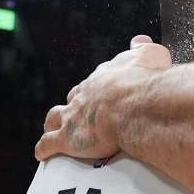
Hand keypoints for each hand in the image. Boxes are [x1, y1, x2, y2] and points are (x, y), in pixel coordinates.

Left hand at [35, 35, 171, 161]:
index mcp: (104, 78)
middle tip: (81, 112)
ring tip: (53, 128)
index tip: (104, 92)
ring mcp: (73, 116)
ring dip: (54, 122)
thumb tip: (140, 40)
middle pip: (74, 97)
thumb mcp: (151, 56)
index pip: (97, 81)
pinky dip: (45, 147)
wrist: (134, 107)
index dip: (99, 88)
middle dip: (75, 103)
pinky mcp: (68, 138)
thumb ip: (144, 48)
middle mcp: (85, 94)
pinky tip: (42, 153)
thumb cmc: (145, 83)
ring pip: (55, 117)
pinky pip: (50, 143)